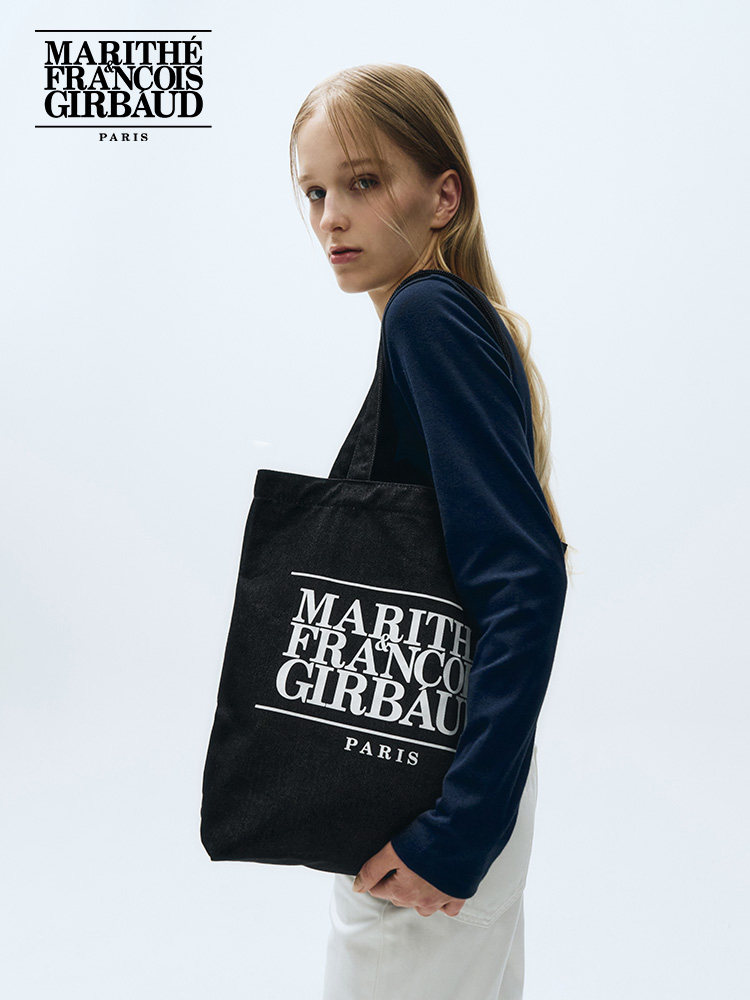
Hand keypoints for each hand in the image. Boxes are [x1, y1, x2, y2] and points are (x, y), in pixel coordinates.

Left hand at [352, 840, 466, 917]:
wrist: (463, 836)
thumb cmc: (428, 839)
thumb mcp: (392, 851)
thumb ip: (372, 870)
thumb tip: (357, 887)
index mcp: (402, 892)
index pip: (378, 889)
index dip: (377, 873)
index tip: (383, 861)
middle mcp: (421, 901)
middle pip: (399, 897)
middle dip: (394, 883)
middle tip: (400, 861)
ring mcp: (441, 900)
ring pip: (422, 905)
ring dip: (416, 894)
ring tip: (418, 872)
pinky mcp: (459, 895)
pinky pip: (448, 907)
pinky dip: (442, 901)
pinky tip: (439, 885)